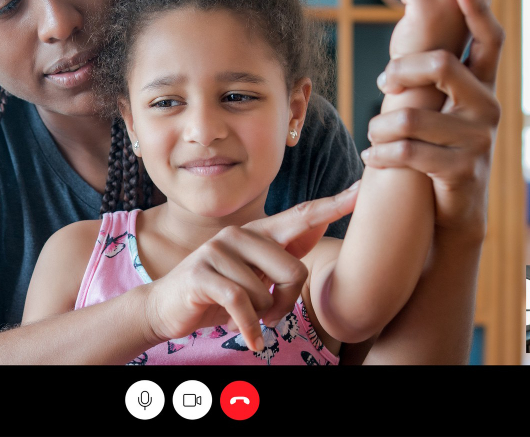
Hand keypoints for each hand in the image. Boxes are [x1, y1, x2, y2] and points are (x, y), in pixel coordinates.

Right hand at [143, 182, 358, 351]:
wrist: (167, 307)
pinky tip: (251, 339)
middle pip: (295, 271)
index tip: (362, 190)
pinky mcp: (203, 273)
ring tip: (245, 317)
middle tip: (268, 313)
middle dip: (286, 302)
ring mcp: (218, 251)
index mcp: (258, 232)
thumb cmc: (220, 292)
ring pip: (268, 294)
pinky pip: (244, 305)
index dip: (334, 205)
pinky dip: (250, 329)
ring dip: (261, 318)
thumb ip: (281, 254)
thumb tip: (316, 226)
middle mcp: (240, 234)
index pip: (302, 215)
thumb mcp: (255, 273)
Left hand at [365, 0, 503, 238]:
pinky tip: (371, 155)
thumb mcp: (435, 89)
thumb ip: (429, 28)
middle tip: (381, 84)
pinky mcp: (461, 171)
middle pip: (442, 66)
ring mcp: (478, 140)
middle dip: (399, 71)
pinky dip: (381, 154)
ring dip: (381, 124)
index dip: (478, 8)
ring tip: (373, 131)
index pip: (490, 36)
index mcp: (484, 80)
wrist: (454, 203)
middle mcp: (489, 105)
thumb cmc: (438, 132)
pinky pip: (410, 154)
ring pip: (414, 117)